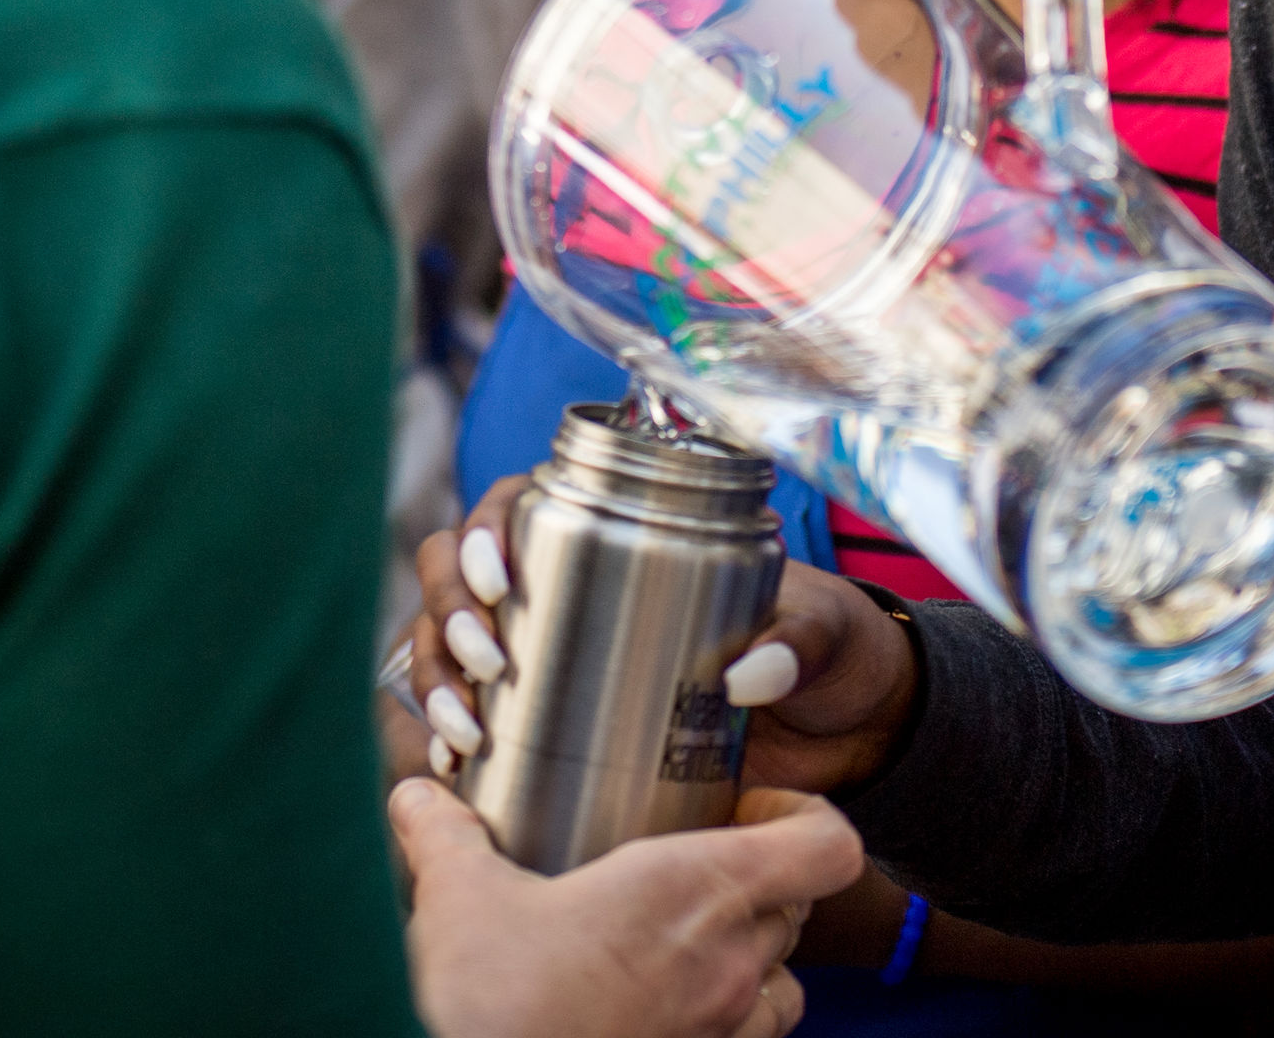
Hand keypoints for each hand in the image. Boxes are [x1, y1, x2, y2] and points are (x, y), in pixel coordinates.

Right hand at [393, 779, 859, 1037]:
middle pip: (800, 910)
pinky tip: (662, 1007)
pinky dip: (725, 1022)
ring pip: (785, 987)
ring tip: (691, 944)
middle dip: (764, 884)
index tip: (752, 809)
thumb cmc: (492, 1003)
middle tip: (698, 868)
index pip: (827, 847)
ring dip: (756, 961)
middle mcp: (728, 963)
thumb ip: (446, 833)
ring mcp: (718, 1031)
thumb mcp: (460, 897)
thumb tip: (417, 797)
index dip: (808, 819)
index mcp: (696, 889)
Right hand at [408, 487, 921, 793]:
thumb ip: (799, 641)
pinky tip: (451, 768)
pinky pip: (464, 717)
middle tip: (486, 664)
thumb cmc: (829, 654)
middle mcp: (564, 588)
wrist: (840, 740)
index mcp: (619, 533)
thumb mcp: (824, 632)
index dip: (483, 533)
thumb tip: (746, 677)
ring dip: (433, 679)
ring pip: (442, 644)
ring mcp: (546, 657)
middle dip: (448, 614)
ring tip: (464, 732)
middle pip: (455, 575)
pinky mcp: (548, 727)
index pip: (514, 506)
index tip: (501, 583)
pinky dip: (441, 737)